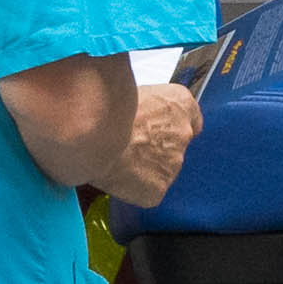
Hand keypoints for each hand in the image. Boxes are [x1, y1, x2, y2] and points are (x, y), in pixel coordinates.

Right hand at [102, 82, 200, 212]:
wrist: (91, 133)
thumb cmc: (104, 107)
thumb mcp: (130, 91)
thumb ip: (145, 105)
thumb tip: (138, 113)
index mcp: (179, 103)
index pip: (191, 117)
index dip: (171, 125)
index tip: (160, 129)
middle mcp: (183, 133)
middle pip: (175, 146)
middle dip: (155, 149)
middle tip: (128, 146)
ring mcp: (173, 164)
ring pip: (160, 170)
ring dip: (144, 168)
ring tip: (117, 161)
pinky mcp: (158, 189)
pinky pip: (147, 191)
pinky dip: (134, 188)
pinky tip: (117, 177)